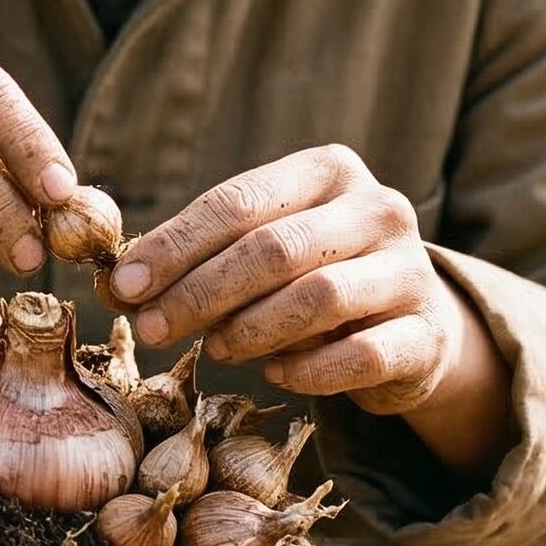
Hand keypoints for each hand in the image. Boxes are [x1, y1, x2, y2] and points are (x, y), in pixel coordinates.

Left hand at [104, 142, 522, 482]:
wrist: (412, 327)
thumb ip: (202, 256)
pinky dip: (307, 370)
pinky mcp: (427, 334)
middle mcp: (378, 208)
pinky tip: (277, 374)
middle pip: (273, 249)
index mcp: (328, 170)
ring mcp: (411, 270)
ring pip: (316, 299)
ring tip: (215, 349)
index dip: (175, 246)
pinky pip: (358, 356)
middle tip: (151, 328)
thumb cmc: (314, 278)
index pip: (237, 203)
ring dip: (251, 330)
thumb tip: (118, 283)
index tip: (124, 285)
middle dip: (201, 291)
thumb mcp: (263, 250)